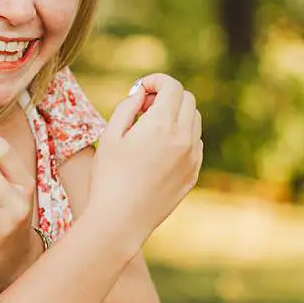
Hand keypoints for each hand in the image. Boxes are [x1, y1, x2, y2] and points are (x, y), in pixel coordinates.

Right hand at [88, 74, 202, 245]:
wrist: (120, 221)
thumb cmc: (108, 178)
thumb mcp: (109, 136)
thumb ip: (127, 107)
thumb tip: (141, 93)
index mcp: (161, 125)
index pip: (172, 86)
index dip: (155, 81)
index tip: (140, 89)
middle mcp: (183, 138)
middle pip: (187, 99)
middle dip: (167, 95)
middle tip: (144, 108)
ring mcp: (192, 157)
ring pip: (194, 120)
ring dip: (176, 115)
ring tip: (150, 128)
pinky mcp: (193, 173)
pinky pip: (195, 143)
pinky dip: (181, 136)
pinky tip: (158, 149)